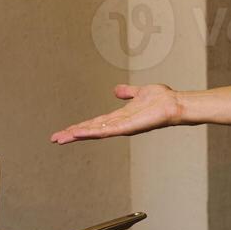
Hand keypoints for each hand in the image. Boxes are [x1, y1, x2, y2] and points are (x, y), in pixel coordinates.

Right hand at [50, 84, 185, 144]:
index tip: (66, 130)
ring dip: (78, 134)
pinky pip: (106, 131)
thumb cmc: (162, 99)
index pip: (95, 123)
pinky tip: (79, 132)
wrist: (175, 103)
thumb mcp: (139, 92)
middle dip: (73, 134)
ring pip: (95, 132)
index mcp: (119, 117)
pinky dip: (92, 132)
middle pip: (91, 130)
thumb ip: (127, 93)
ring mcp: (122, 127)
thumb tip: (117, 90)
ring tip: (61, 138)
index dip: (80, 126)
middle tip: (55, 139)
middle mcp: (119, 124)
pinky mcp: (128, 127)